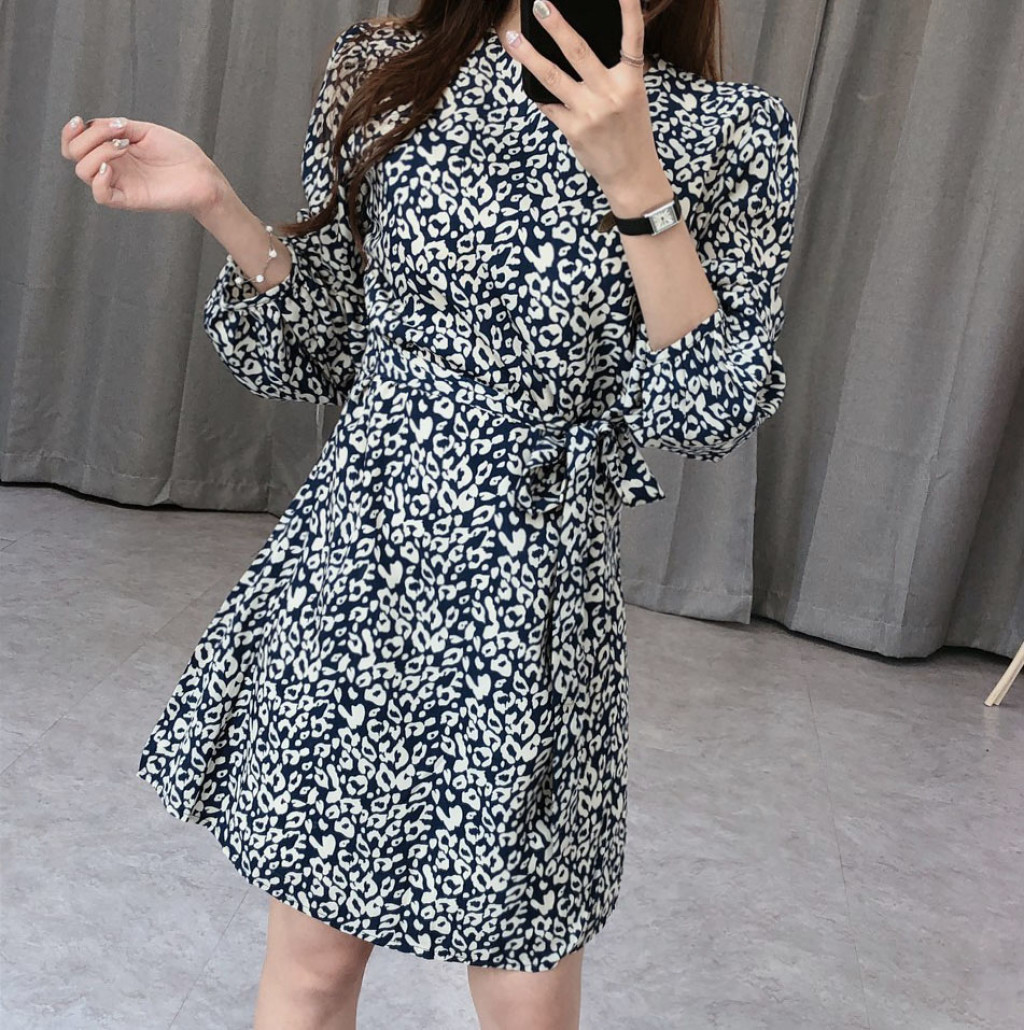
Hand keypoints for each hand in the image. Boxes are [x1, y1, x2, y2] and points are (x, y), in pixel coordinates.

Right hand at [60, 115, 226, 218]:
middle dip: (86, 138)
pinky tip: (111, 168)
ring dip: (97, 152)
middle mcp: (111, 166)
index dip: (69, 132)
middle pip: (74, 155)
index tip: (80, 121)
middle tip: (117, 134)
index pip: (75, 144)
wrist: (201, 175)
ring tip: (123, 147)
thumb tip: (93, 126)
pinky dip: (99, 179)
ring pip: (83, 171)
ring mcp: (119, 183)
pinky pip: (101, 196)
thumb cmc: (179, 153)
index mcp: (111, 149)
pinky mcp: (129, 199)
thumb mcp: (144, 131)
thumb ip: (116, 128)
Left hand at [502, 0, 672, 214]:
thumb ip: (613, 74)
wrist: (633, 176)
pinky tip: (525, 79)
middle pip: (579, 52)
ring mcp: (591, 112)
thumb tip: (577, 50)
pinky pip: (548, 105)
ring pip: (553, 77)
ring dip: (529, 57)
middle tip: (539, 5)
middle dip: (557, 26)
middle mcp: (611, 93)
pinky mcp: (574, 131)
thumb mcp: (633, 98)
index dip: (629, 8)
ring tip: (512, 39)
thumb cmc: (631, 134)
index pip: (632, 36)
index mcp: (631, 80)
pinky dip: (537, 93)